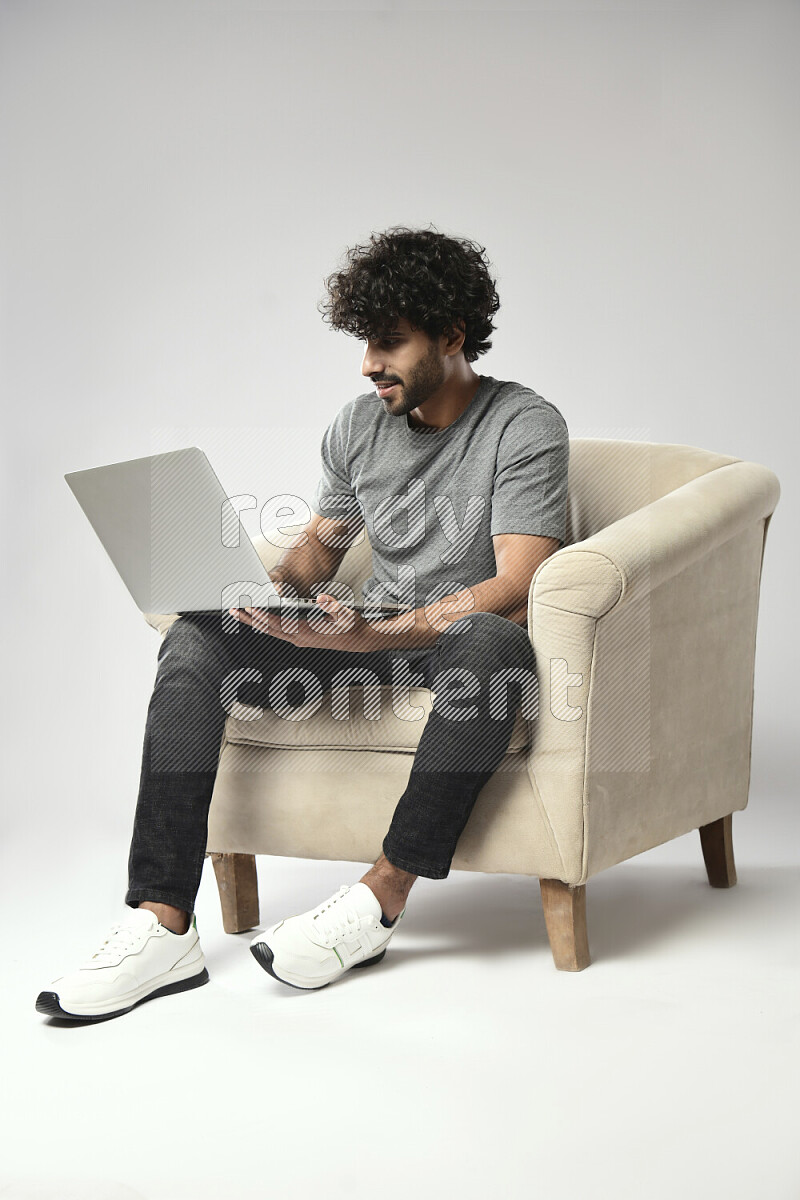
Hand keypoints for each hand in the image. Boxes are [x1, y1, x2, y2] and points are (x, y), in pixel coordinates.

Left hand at [228, 593, 385, 652]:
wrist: (358, 639)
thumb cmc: (351, 625)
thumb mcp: (346, 613)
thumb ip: (333, 605)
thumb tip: (322, 598)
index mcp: (307, 631)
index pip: (279, 623)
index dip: (264, 615)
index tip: (250, 607)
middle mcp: (299, 638)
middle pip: (268, 628)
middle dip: (249, 618)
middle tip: (231, 609)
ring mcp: (298, 640)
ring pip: (269, 631)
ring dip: (252, 622)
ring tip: (237, 613)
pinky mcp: (299, 638)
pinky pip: (276, 631)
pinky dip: (263, 624)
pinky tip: (254, 618)